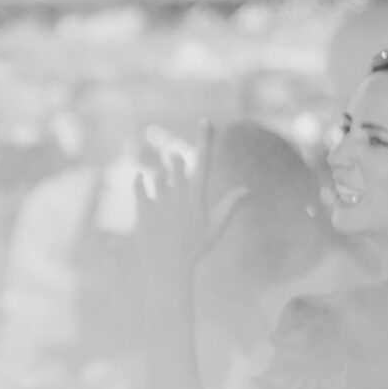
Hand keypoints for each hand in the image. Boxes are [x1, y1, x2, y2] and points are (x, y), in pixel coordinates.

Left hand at [138, 125, 248, 288]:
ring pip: (157, 176)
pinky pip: (139, 185)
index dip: (205, 139)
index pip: (204, 161)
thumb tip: (248, 189)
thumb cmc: (195, 248)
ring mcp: (159, 201)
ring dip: (159, 180)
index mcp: (197, 196)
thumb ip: (230, 205)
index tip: (206, 120)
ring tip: (164, 201)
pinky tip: (141, 181)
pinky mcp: (142, 208)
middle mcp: (178, 194)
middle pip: (176, 161)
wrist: (168, 267)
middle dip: (176, 162)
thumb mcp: (215, 227)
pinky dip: (140, 182)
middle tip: (176, 171)